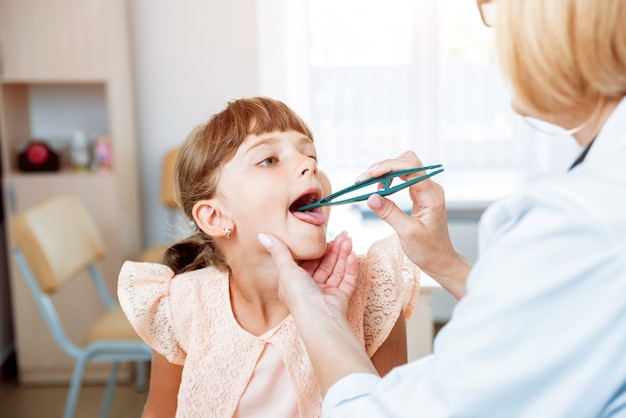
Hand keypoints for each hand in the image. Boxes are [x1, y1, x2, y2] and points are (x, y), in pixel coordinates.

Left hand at [258, 232, 357, 315]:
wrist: (319, 316)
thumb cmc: (299, 295)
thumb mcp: (286, 269)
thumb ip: (279, 251)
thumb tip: (262, 235)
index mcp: (296, 283)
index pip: (309, 262)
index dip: (317, 249)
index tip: (326, 237)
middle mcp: (311, 288)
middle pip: (325, 264)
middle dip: (334, 249)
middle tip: (343, 235)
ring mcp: (326, 293)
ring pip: (337, 270)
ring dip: (343, 254)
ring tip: (349, 240)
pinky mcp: (340, 298)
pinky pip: (347, 280)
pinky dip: (350, 267)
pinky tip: (352, 254)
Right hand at [356, 151, 470, 298]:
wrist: (440, 260)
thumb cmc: (429, 250)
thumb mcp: (407, 233)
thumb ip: (389, 213)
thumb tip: (371, 197)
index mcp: (431, 195)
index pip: (411, 168)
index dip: (389, 166)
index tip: (370, 175)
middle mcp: (429, 188)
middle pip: (406, 162)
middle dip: (384, 166)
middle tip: (364, 179)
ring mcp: (424, 191)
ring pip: (403, 168)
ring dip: (384, 172)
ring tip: (366, 184)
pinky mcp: (417, 195)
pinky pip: (401, 179)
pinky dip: (387, 180)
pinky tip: (377, 190)